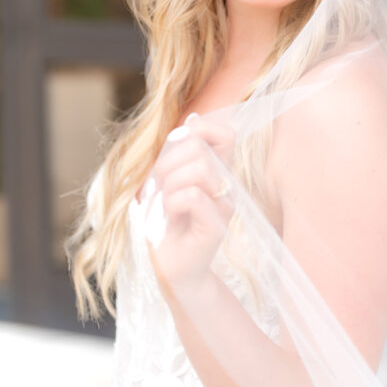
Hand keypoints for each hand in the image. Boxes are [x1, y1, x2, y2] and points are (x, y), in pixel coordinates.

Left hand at [143, 114, 235, 301]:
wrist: (168, 268)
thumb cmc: (166, 224)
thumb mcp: (167, 180)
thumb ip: (180, 152)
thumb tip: (194, 119)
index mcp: (218, 172)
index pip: (225, 134)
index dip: (201, 132)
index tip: (177, 152)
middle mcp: (226, 186)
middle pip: (199, 147)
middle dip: (167, 162)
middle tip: (159, 187)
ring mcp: (224, 206)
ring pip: (199, 168)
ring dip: (169, 183)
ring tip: (165, 203)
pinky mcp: (217, 227)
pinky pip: (193, 196)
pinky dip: (172, 202)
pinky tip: (170, 216)